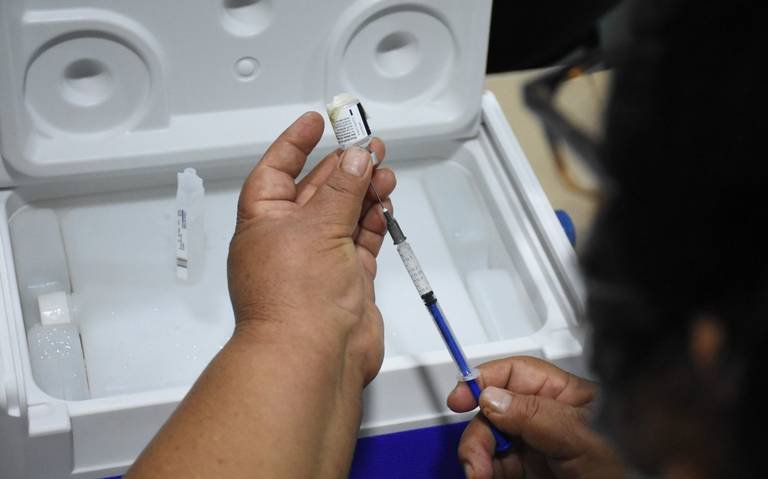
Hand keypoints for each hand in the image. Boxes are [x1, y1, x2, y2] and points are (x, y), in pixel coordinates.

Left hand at [228, 111, 394, 383]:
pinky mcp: (347, 279)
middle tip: (368, 144)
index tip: (315, 122)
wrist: (314, 357)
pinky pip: (361, 240)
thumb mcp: (317, 227)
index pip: (276, 171)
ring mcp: (319, 260)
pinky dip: (373, 221)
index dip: (294, 144)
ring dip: (363, 191)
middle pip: (316, 190)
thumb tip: (354, 159)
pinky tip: (383, 204)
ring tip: (384, 172)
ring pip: (343, 214)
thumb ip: (341, 189)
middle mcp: (289, 239)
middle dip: (342, 165)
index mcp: (264, 222)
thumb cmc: (293, 301)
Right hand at [447, 356, 623, 478]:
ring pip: (489, 441)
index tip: (460, 396)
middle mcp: (545, 418)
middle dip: (478, 432)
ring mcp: (536, 447)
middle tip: (476, 458)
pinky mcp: (529, 473)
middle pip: (493, 411)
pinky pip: (495, 467)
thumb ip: (537, 414)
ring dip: (477, 456)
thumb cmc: (630, 467)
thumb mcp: (581, 436)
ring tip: (480, 474)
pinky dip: (484, 473)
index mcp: (563, 395)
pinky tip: (485, 477)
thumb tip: (493, 398)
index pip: (514, 375)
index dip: (483, 380)